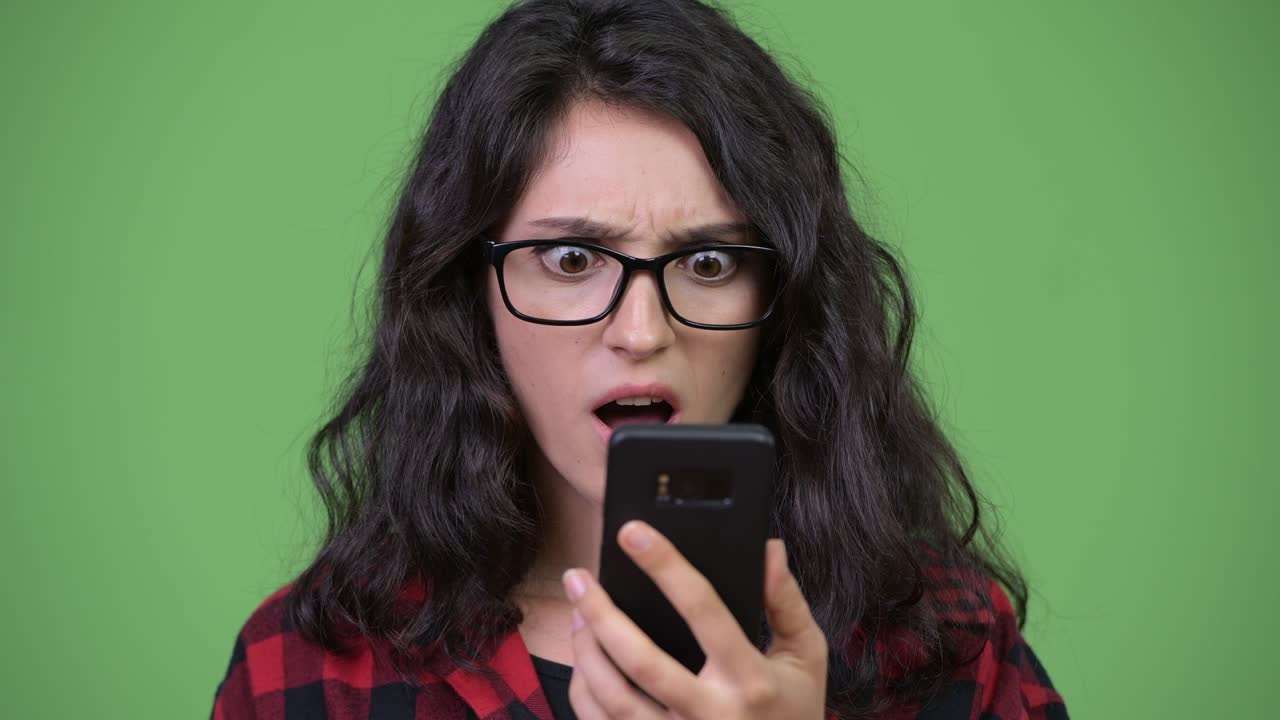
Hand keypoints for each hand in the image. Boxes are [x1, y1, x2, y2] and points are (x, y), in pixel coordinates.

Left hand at [561, 521, 827, 719]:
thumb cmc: (794, 713)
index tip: (632, 532)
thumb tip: (769, 549)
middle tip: (578, 577)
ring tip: (577, 613)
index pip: (703, 610)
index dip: (665, 566)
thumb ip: (786, 603)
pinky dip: (585, 691)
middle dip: (601, 614)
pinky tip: (584, 661)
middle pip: (641, 661)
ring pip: (613, 698)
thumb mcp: (805, 658)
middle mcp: (711, 714)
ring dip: (585, 651)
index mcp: (750, 680)